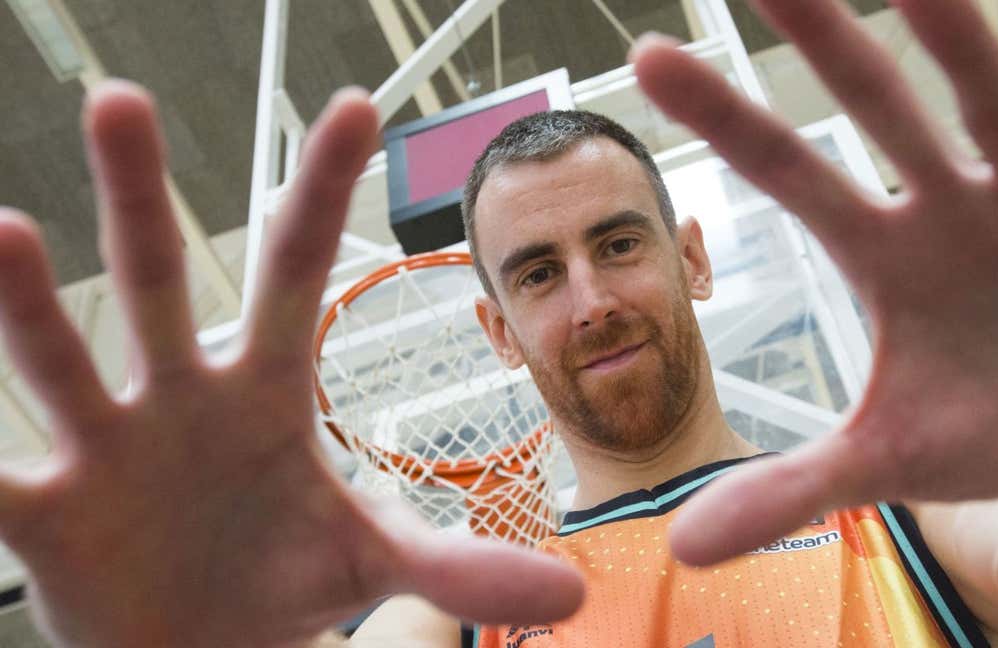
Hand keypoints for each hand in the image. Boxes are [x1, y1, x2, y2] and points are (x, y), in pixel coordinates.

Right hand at [0, 82, 581, 647]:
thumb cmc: (284, 583)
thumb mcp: (371, 560)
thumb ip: (458, 568)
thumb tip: (570, 590)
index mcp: (266, 389)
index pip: (298, 271)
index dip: (325, 193)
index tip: (357, 106)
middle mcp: (183, 396)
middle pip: (162, 283)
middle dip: (141, 196)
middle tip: (125, 100)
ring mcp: (110, 448)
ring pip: (66, 360)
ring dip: (27, 303)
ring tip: (3, 233)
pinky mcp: (50, 517)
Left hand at [632, 0, 997, 563]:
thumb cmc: (982, 430)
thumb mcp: (882, 466)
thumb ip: (789, 491)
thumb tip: (681, 549)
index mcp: (881, 255)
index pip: (788, 173)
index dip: (724, 120)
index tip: (648, 56)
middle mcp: (950, 210)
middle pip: (882, 113)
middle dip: (831, 44)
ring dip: (968, 52)